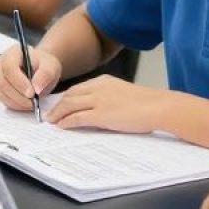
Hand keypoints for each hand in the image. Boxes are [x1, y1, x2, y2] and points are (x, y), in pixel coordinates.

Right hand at [0, 44, 61, 111]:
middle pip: (2, 81)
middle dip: (18, 95)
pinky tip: (26, 104)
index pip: (9, 67)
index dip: (19, 82)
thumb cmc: (43, 65)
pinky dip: (15, 105)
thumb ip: (45, 74)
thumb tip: (36, 88)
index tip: (32, 93)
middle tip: (33, 103)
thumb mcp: (51, 66)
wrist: (40, 70)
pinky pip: (2, 100)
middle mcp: (0, 63)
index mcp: (12, 52)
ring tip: (32, 104)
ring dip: (17, 102)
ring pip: (1, 92)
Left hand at [45, 75, 165, 131]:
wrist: (158, 106)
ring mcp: (98, 101)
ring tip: (51, 121)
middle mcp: (98, 88)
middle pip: (70, 95)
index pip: (78, 88)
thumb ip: (111, 98)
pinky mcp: (100, 115)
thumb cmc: (148, 103)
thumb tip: (103, 109)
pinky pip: (77, 117)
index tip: (60, 104)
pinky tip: (61, 126)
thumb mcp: (125, 94)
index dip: (66, 97)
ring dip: (58, 113)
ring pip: (69, 105)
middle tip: (50, 113)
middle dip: (58, 105)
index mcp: (105, 81)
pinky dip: (66, 121)